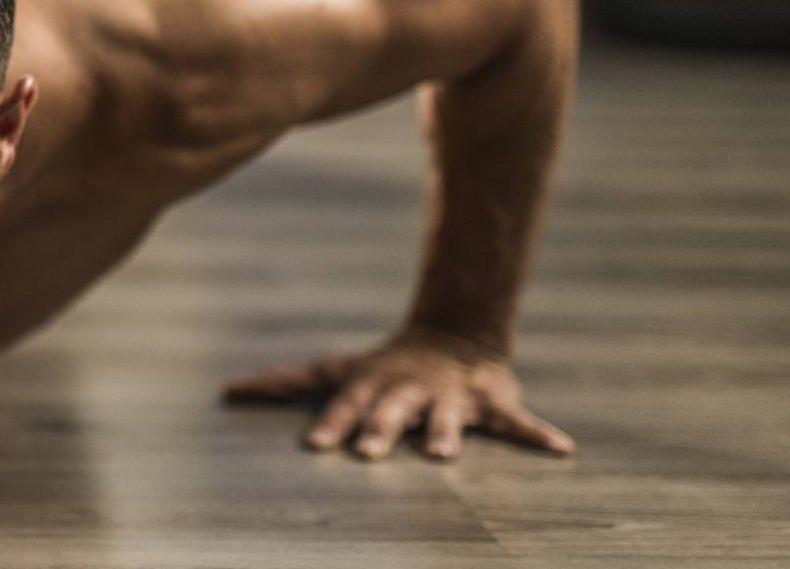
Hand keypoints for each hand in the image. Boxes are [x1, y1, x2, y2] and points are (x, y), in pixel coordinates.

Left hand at [221, 327, 573, 460]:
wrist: (452, 333)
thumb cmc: (382, 365)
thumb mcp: (336, 367)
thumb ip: (285, 382)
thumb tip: (226, 391)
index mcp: (373, 385)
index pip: (346, 405)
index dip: (330, 423)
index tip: (313, 446)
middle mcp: (409, 390)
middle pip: (392, 412)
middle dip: (381, 431)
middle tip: (368, 454)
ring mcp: (451, 397)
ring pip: (449, 416)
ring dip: (447, 433)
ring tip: (445, 455)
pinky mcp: (491, 401)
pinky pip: (519, 420)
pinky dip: (540, 434)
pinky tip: (562, 449)